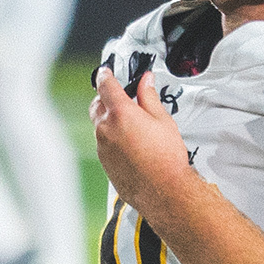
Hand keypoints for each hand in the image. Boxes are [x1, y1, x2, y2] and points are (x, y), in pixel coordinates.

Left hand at [88, 64, 188, 204]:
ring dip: (108, 118)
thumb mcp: (163, 120)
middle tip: (120, 96)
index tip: (106, 71)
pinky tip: (130, 142)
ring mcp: (102, 146)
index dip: (106, 75)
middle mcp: (106, 129)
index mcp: (120, 113)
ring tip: (130, 123)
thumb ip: (149, 96)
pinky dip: (111, 136)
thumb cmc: (166, 159)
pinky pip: (102, 142)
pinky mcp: (104, 161)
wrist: (163, 191)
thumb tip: (145, 81)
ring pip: (99, 124)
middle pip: (97, 104)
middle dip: (105, 97)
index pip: (105, 85)